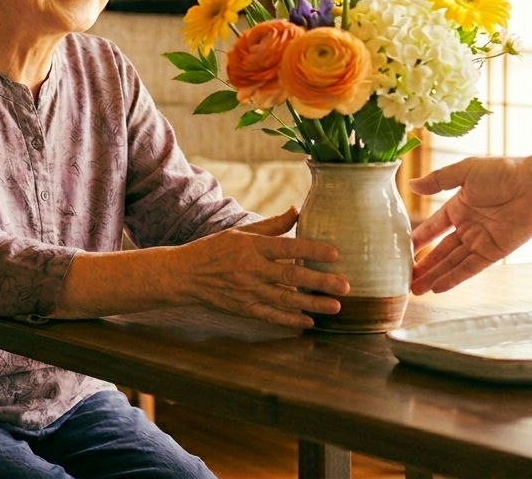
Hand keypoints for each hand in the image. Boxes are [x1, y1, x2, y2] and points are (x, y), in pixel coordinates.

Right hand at [176, 208, 349, 328]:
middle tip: (346, 286)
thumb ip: (272, 225)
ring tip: (335, 307)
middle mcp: (251, 269)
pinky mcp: (243, 309)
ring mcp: (247, 291)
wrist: (185, 275)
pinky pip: (270, 316)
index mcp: (252, 246)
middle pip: (290, 276)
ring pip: (285, 300)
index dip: (311, 250)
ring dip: (311, 304)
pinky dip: (289, 321)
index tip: (335, 254)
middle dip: (320, 282)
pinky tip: (309, 323)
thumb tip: (297, 210)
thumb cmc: (216, 249)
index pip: (287, 247)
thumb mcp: (241, 232)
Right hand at [408, 157, 531, 294]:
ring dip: (434, 276)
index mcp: (459, 207)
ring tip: (415, 290)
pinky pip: (469, 269)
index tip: (402, 251)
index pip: (433, 227)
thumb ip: (438, 180)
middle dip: (423, 265)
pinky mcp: (493, 252)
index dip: (419, 239)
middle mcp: (467, 227)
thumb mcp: (465, 171)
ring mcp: (480, 241)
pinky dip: (453, 279)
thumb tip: (410, 185)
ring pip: (452, 263)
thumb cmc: (503, 172)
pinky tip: (437, 289)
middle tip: (405, 279)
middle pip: (440, 251)